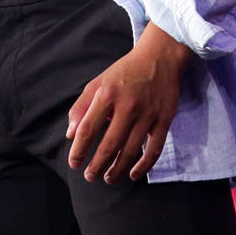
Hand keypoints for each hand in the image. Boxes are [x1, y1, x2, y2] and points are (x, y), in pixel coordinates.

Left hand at [66, 22, 192, 183]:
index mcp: (107, 93)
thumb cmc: (126, 71)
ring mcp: (148, 113)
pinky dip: (144, 166)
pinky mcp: (164, 119)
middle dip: (97, 165)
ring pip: (131, 150)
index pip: (88, 128)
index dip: (79, 150)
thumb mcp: (99, 82)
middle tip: (90, 177)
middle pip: (109, 144)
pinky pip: (154, 149)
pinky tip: (133, 174)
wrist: (161, 56)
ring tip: (108, 178)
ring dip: (117, 169)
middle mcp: (128, 105)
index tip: (74, 163)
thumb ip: (81, 107)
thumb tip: (71, 135)